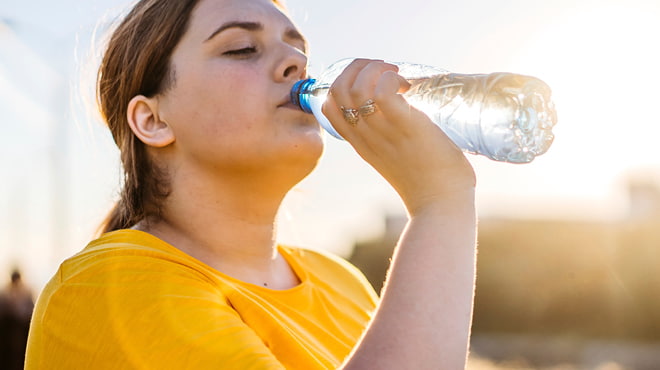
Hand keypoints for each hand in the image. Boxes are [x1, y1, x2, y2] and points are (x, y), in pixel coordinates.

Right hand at [321, 59, 475, 213]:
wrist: (440, 205)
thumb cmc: (428, 181)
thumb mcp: (397, 157)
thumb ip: (393, 138)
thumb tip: (411, 113)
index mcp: (359, 142)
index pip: (329, 104)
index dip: (345, 80)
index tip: (373, 79)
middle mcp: (364, 135)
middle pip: (336, 89)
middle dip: (358, 67)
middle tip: (387, 72)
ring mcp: (382, 131)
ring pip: (354, 86)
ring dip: (375, 69)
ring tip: (398, 76)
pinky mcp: (404, 126)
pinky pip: (381, 91)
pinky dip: (391, 78)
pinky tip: (407, 85)